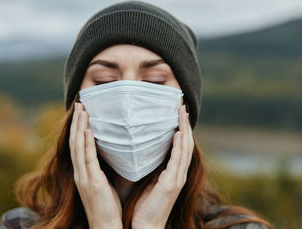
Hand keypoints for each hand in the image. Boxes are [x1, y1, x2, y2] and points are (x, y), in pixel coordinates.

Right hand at [69, 102, 122, 228]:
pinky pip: (87, 159)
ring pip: (79, 147)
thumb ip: (108, 167)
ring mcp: (84, 177)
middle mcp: (81, 173)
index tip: (82, 112)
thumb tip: (119, 151)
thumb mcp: (107, 183)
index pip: (79, 145)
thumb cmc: (109, 207)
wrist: (106, 227)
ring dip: (79, 127)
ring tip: (82, 110)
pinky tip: (87, 131)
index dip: (79, 128)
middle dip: (77, 122)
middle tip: (80, 104)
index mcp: (84, 172)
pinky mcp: (91, 183)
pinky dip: (86, 144)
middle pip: (75, 142)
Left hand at [131, 104, 193, 228]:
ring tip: (182, 113)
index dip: (181, 129)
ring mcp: (177, 179)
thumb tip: (138, 148)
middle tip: (183, 107)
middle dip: (185, 125)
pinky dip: (179, 146)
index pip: (180, 146)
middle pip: (185, 144)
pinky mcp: (171, 184)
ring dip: (185, 130)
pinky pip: (177, 161)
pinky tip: (178, 134)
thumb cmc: (144, 205)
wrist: (145, 226)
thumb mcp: (147, 180)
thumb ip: (148, 165)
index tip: (178, 113)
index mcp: (172, 173)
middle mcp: (178, 174)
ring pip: (185, 149)